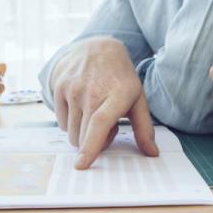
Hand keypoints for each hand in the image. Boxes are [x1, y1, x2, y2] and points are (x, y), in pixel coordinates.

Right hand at [50, 37, 158, 169]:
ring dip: (82, 132)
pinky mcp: (59, 87)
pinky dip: (71, 122)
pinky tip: (81, 106)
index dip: (91, 146)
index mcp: (117, 95)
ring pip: (71, 132)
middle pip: (83, 136)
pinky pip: (61, 122)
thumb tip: (152, 153)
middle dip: (95, 141)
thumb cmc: (120, 78)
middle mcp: (92, 91)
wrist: (97, 49)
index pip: (100, 124)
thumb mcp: (137, 98)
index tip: (82, 164)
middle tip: (106, 124)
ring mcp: (73, 88)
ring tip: (93, 113)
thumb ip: (144, 128)